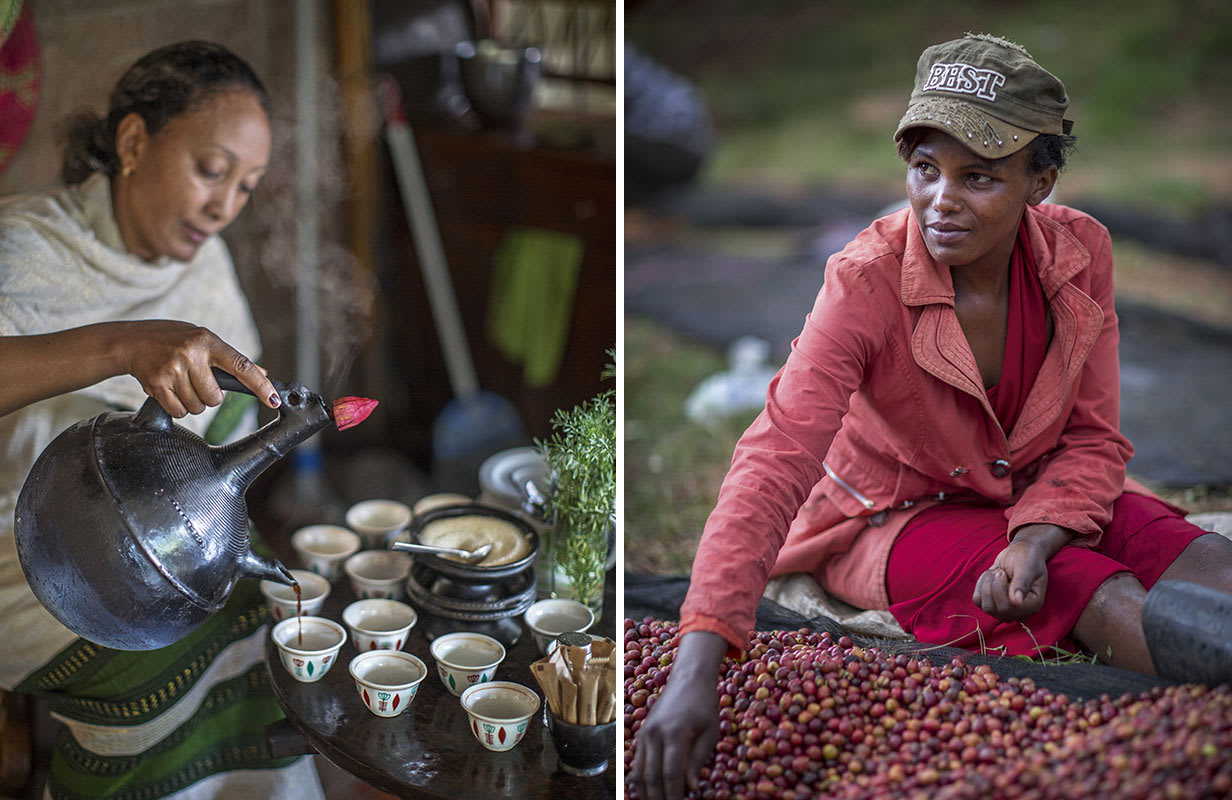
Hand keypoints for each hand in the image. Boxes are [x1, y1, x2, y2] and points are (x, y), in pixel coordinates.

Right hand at [116, 321, 279, 416]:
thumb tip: (263, 374)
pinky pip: (179, 411)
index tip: (275, 400)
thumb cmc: (171, 340)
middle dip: (209, 396)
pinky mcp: (157, 384)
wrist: (130, 341)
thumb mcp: (202, 340)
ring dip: (192, 402)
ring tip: (179, 382)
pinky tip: (168, 390)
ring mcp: (173, 369)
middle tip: (195, 381)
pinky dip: (177, 407)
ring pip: (198, 407)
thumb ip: (230, 358)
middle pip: (216, 398)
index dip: (261, 385)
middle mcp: (192, 354)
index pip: (242, 366)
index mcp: (207, 341)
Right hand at [630, 631, 724, 799]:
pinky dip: (639, 778)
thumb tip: (690, 788)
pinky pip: (637, 760)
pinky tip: (644, 792)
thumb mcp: (710, 733)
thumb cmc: (705, 705)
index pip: (671, 774)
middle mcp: (655, 733)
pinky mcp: (642, 732)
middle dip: (657, 797)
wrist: (688, 678)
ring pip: (639, 770)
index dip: (673, 795)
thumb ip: (698, 761)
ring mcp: (645, 732)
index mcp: (675, 733)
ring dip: (645, 792)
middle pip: (651, 776)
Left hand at [973, 537, 1048, 619]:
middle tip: (999, 571)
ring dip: (986, 584)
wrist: (1020, 552)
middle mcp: (1018, 612)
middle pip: (993, 609)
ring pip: (984, 606)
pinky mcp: (992, 603)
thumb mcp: (1027, 567)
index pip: (1007, 608)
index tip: (1001, 572)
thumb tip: (1017, 602)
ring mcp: (1004, 610)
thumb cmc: (1027, 558)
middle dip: (991, 586)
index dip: (998, 590)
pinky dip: (980, 585)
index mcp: (1032, 605)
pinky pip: (978, 600)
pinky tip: (990, 576)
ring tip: (996, 572)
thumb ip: (1022, 583)